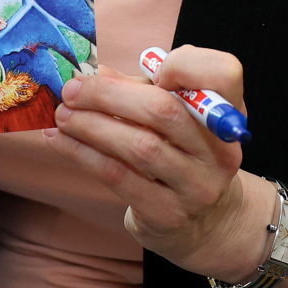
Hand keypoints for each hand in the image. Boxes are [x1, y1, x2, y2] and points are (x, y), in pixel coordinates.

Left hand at [43, 45, 269, 278]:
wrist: (205, 223)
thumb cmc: (182, 154)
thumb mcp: (176, 117)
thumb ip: (141, 90)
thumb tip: (92, 72)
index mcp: (226, 113)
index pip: (224, 73)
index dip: (185, 64)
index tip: (150, 67)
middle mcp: (219, 149)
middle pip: (164, 110)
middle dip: (108, 95)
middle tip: (72, 90)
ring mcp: (197, 186)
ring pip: (138, 146)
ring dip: (90, 126)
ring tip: (62, 115)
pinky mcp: (168, 214)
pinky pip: (119, 177)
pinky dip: (83, 154)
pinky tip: (60, 141)